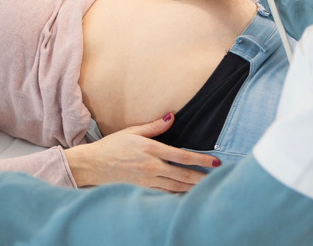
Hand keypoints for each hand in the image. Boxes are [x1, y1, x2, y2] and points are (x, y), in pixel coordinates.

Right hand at [64, 113, 220, 192]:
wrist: (93, 164)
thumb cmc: (112, 146)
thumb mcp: (132, 131)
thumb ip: (154, 126)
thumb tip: (171, 117)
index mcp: (151, 150)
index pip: (182, 156)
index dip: (201, 160)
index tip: (215, 162)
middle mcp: (151, 167)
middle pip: (183, 175)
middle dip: (202, 177)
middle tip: (218, 178)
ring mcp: (147, 181)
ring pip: (176, 187)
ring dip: (193, 188)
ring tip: (207, 188)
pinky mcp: (142, 190)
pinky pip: (165, 194)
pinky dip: (178, 195)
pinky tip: (186, 195)